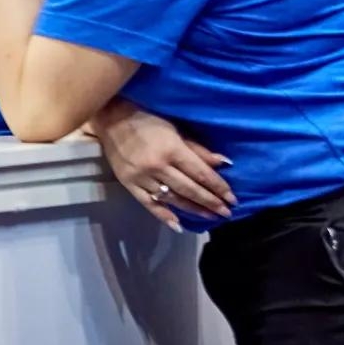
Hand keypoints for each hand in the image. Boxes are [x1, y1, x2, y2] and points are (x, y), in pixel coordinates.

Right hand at [92, 100, 232, 231]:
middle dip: (210, 202)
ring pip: (173, 199)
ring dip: (193, 210)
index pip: (201, 174)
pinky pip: (149, 204)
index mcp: (171, 150)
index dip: (219, 187)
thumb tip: (224, 163)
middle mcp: (157, 166)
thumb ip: (198, 149)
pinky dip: (164, 216)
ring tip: (210, 217)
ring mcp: (142, 177)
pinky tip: (178, 225)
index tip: (232, 199)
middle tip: (226, 212)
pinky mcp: (129, 184)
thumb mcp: (175, 129)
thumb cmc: (147, 120)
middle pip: (189, 189)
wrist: (111, 119)